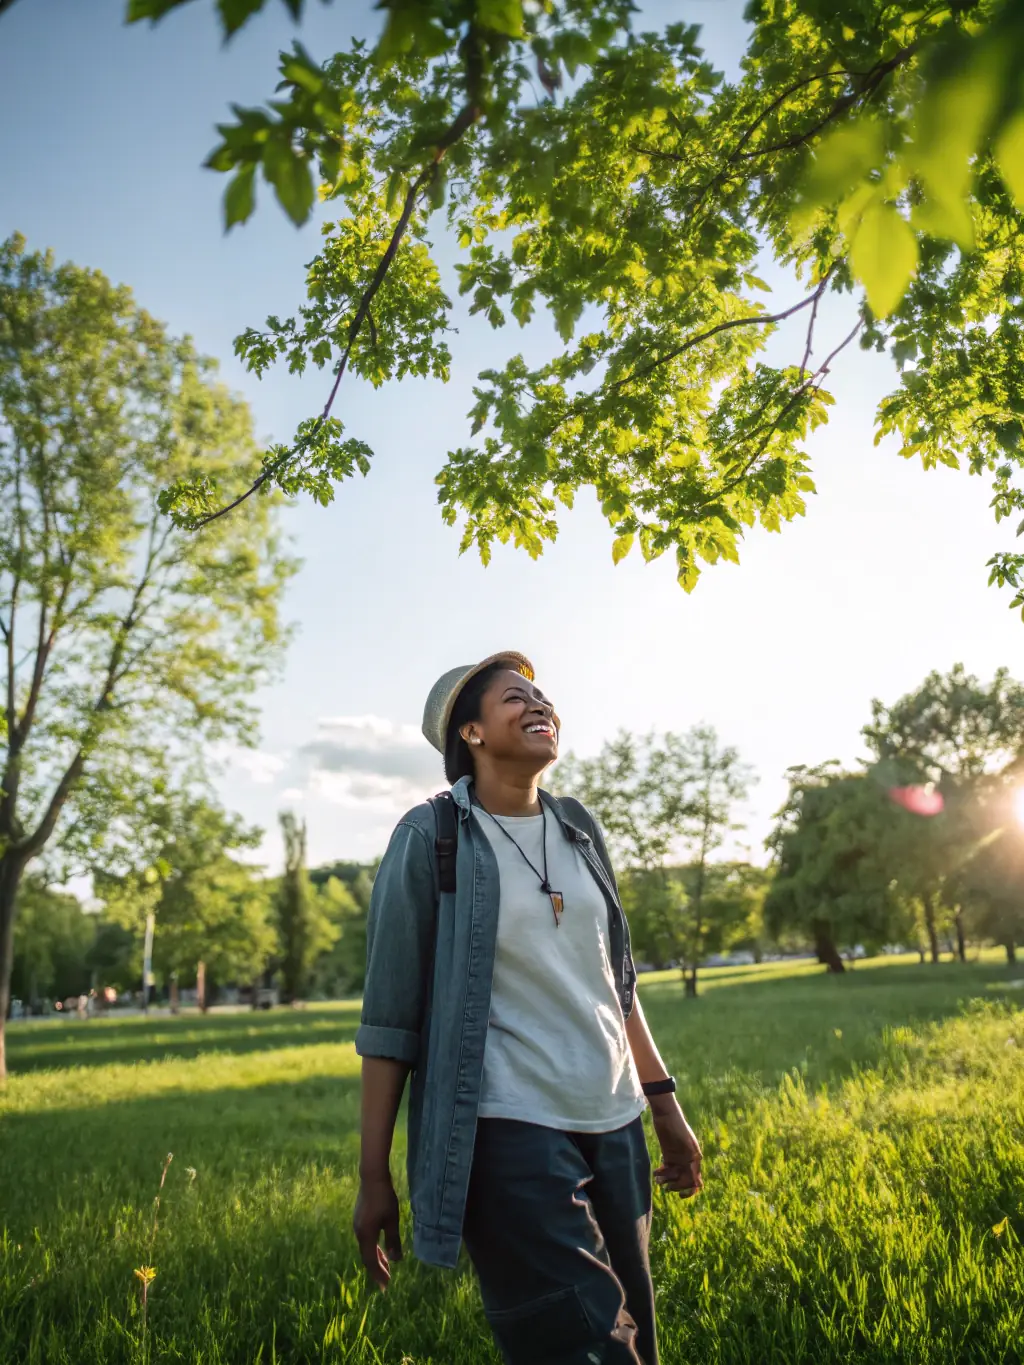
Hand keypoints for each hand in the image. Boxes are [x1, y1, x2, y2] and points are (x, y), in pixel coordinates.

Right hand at [353, 1174, 402, 1290]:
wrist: (372, 1178)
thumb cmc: (384, 1199)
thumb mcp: (392, 1221)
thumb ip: (393, 1241)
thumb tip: (397, 1261)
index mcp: (366, 1235)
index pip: (370, 1261)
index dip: (378, 1274)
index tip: (385, 1286)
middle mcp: (358, 1233)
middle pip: (367, 1256)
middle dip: (377, 1269)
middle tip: (386, 1281)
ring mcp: (357, 1225)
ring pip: (366, 1247)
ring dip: (376, 1258)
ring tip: (386, 1265)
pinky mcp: (359, 1219)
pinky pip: (366, 1239)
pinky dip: (373, 1248)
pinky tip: (380, 1247)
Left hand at [649, 1098, 702, 1197]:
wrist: (665, 1114)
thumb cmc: (677, 1127)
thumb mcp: (686, 1145)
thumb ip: (691, 1163)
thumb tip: (699, 1184)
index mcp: (695, 1159)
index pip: (695, 1181)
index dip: (689, 1191)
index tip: (680, 1195)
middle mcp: (687, 1160)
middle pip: (684, 1181)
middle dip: (675, 1185)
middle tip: (665, 1184)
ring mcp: (678, 1158)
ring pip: (674, 1176)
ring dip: (667, 1180)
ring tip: (658, 1178)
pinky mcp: (668, 1155)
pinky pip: (667, 1169)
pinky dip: (662, 1173)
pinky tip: (656, 1173)